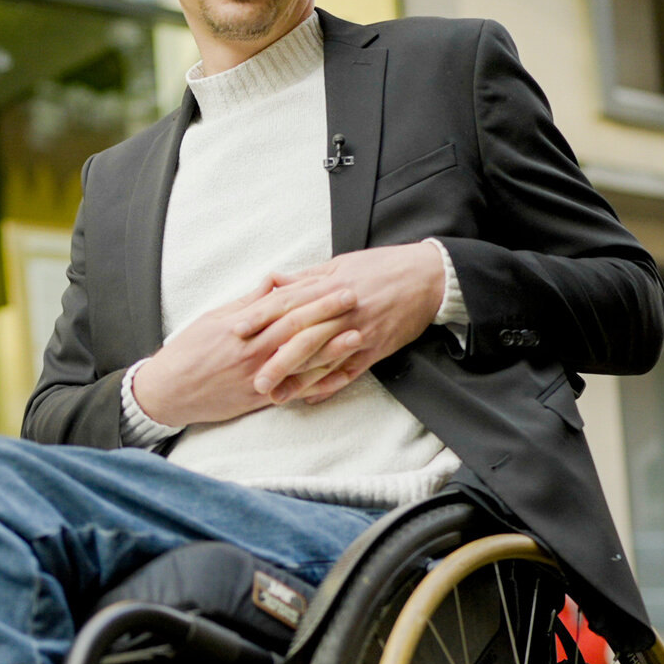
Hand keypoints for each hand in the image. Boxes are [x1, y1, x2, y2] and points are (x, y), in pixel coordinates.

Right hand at [133, 279, 367, 427]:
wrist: (168, 391)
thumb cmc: (188, 351)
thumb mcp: (214, 318)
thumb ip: (248, 302)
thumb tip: (274, 281)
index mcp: (241, 328)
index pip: (283, 306)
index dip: (311, 294)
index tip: (334, 283)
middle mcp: (252, 352)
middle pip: (297, 329)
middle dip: (327, 314)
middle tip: (354, 299)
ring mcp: (257, 376)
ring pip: (300, 361)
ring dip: (331, 348)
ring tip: (357, 335)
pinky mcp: (258, 398)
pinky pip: (293, 389)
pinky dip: (316, 382)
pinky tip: (337, 373)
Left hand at [236, 241, 445, 403]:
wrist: (427, 277)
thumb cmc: (380, 268)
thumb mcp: (339, 265)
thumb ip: (304, 278)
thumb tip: (272, 282)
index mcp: (328, 286)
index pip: (287, 302)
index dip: (260, 316)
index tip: (237, 331)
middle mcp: (342, 310)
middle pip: (302, 336)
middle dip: (276, 359)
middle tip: (254, 379)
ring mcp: (360, 332)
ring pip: (324, 359)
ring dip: (299, 380)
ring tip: (276, 396)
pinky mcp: (376, 348)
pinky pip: (350, 371)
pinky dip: (330, 386)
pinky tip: (311, 398)